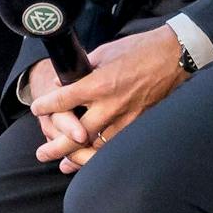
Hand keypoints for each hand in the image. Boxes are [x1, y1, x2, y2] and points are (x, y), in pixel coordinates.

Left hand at [30, 25, 188, 173]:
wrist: (176, 55)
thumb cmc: (141, 48)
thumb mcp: (106, 52)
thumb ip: (86, 67)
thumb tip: (68, 78)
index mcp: (99, 83)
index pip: (64, 100)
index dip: (46, 106)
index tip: (37, 108)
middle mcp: (111, 105)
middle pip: (76, 135)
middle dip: (55, 146)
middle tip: (41, 153)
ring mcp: (127, 118)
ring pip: (96, 147)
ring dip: (77, 157)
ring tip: (62, 163)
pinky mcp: (140, 124)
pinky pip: (116, 145)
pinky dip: (101, 154)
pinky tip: (91, 159)